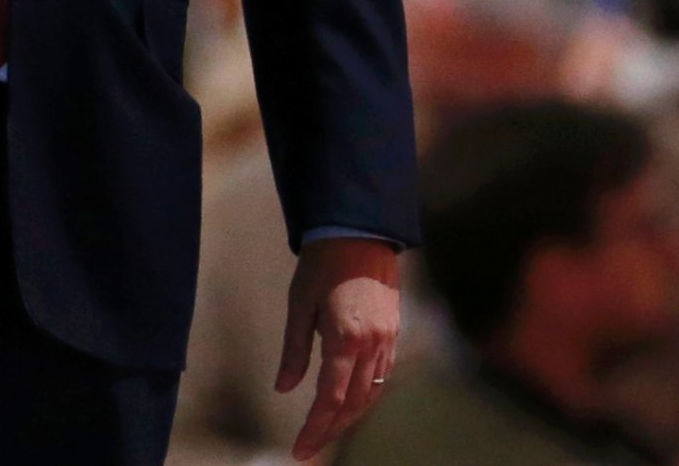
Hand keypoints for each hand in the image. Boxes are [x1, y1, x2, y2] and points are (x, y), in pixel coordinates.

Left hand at [275, 235, 400, 460]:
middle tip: (308, 450)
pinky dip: (365, 397)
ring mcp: (387, 342)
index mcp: (345, 339)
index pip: (330, 398)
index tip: (299, 450)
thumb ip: (294, 350)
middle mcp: (372, 346)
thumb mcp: (299, 304)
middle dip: (330, 431)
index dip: (315, 428)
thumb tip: (284, 388)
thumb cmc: (322, 265)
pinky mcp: (394, 336)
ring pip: (371, 395)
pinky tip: (350, 405)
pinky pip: (381, 378)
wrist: (361, 233)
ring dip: (349, 418)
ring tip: (326, 433)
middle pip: (353, 404)